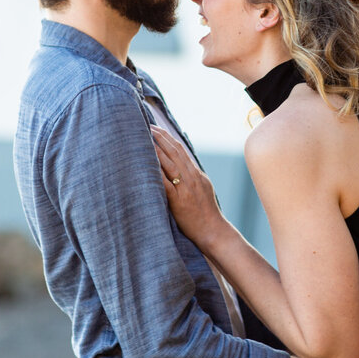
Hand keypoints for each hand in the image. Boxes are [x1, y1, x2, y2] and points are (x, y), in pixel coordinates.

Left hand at [151, 126, 226, 244]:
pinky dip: (156, 170)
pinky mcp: (179, 200)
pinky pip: (166, 183)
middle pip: (175, 152)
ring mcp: (186, 188)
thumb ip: (191, 179)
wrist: (213, 231)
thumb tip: (179, 169)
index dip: (168, 138)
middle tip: (147, 126)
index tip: (156, 129)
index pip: (181, 151)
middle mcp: (192, 178)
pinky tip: (147, 162)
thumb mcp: (202, 191)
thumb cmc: (205, 215)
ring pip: (171, 163)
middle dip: (161, 138)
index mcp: (197, 175)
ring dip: (157, 149)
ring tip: (145, 138)